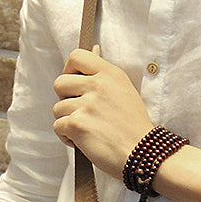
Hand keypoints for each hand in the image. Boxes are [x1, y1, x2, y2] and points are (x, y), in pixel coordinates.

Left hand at [52, 47, 153, 179]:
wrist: (142, 153)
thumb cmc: (134, 126)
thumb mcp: (124, 90)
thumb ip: (104, 71)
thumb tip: (93, 48)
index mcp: (110, 74)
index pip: (77, 56)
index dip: (69, 70)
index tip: (74, 84)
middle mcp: (97, 85)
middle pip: (60, 83)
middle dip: (64, 99)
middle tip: (79, 111)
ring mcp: (86, 104)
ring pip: (58, 108)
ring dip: (67, 121)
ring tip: (86, 130)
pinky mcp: (77, 124)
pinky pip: (58, 126)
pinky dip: (67, 137)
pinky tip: (82, 142)